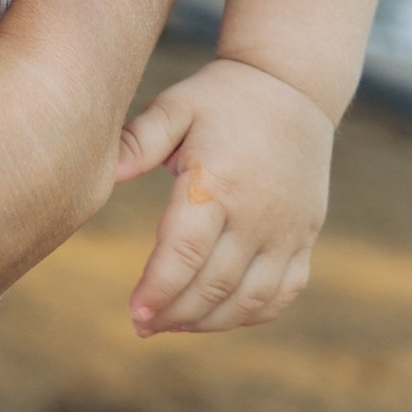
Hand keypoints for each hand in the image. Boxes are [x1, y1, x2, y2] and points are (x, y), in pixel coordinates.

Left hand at [114, 55, 333, 334]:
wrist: (293, 86)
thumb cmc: (221, 96)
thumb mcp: (175, 106)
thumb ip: (138, 139)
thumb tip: (105, 171)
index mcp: (217, 184)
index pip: (184, 255)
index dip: (158, 291)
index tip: (134, 314)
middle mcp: (257, 214)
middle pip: (214, 286)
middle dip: (174, 314)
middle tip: (142, 325)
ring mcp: (287, 230)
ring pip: (250, 299)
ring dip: (211, 322)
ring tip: (174, 325)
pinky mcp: (305, 235)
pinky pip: (283, 292)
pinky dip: (252, 314)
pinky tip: (220, 315)